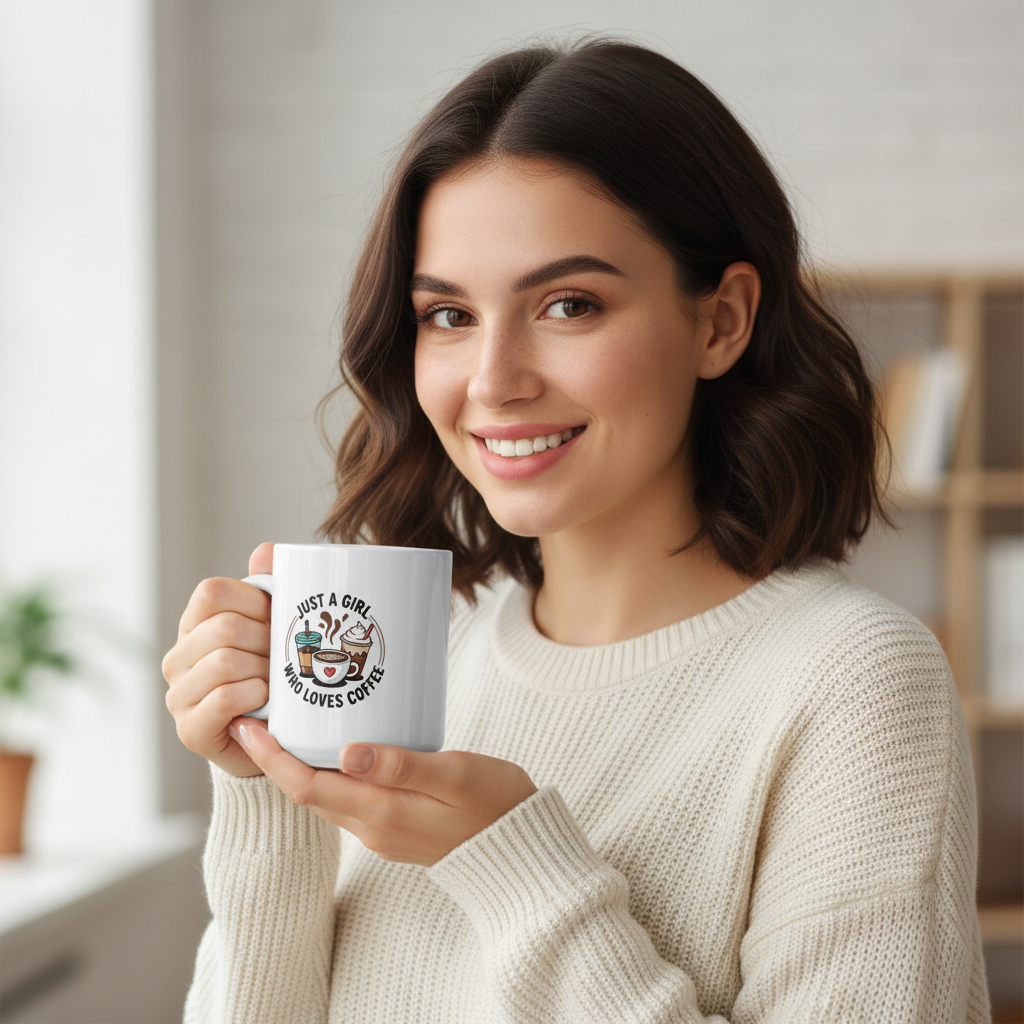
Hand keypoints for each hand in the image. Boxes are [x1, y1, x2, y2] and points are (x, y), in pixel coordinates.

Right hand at [162, 542, 274, 777]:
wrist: (272, 739)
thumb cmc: (275, 676)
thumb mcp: (275, 629)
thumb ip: (269, 587)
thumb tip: (266, 550)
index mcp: (195, 625)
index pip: (212, 592)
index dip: (253, 600)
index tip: (276, 618)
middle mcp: (178, 657)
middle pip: (223, 628)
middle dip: (266, 641)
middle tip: (282, 658)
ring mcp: (179, 694)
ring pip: (225, 662)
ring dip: (263, 672)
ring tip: (276, 683)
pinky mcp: (190, 729)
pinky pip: (226, 698)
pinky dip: (255, 695)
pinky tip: (265, 701)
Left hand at [228, 718, 538, 865]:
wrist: (522, 849)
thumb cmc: (497, 804)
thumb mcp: (456, 774)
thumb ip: (402, 764)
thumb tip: (348, 751)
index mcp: (383, 813)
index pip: (308, 788)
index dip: (272, 758)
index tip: (248, 727)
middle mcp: (374, 827)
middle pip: (309, 792)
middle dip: (277, 757)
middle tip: (259, 714)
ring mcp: (384, 830)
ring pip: (328, 795)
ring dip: (302, 765)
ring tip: (293, 723)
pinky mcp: (397, 825)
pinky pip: (350, 797)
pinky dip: (332, 772)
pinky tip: (340, 745)